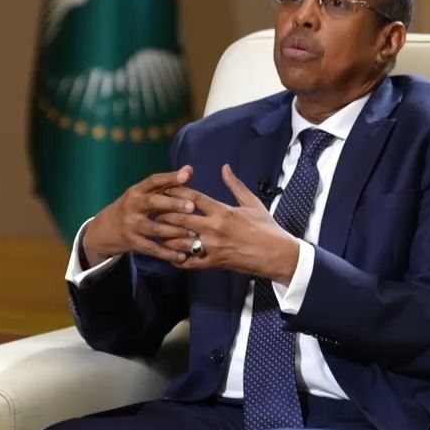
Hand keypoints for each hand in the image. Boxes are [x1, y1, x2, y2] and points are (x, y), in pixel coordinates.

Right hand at [81, 166, 198, 265]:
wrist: (103, 230)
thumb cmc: (130, 209)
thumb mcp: (141, 194)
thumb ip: (165, 184)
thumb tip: (189, 169)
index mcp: (135, 191)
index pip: (152, 181)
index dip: (168, 177)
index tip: (185, 176)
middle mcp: (132, 206)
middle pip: (152, 203)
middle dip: (173, 204)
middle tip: (191, 207)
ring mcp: (131, 225)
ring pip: (155, 228)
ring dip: (175, 232)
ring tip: (193, 234)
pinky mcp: (132, 243)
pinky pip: (152, 249)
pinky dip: (167, 253)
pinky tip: (181, 256)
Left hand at [156, 164, 300, 282]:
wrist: (276, 254)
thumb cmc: (266, 227)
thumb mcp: (252, 202)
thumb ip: (235, 185)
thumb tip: (225, 167)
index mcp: (223, 211)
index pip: (194, 198)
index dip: (176, 192)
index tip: (165, 189)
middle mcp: (215, 228)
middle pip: (181, 219)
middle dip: (165, 214)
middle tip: (153, 210)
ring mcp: (213, 246)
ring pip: (182, 241)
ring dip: (167, 237)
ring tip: (156, 232)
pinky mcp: (215, 262)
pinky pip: (191, 262)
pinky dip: (179, 260)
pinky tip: (170, 256)